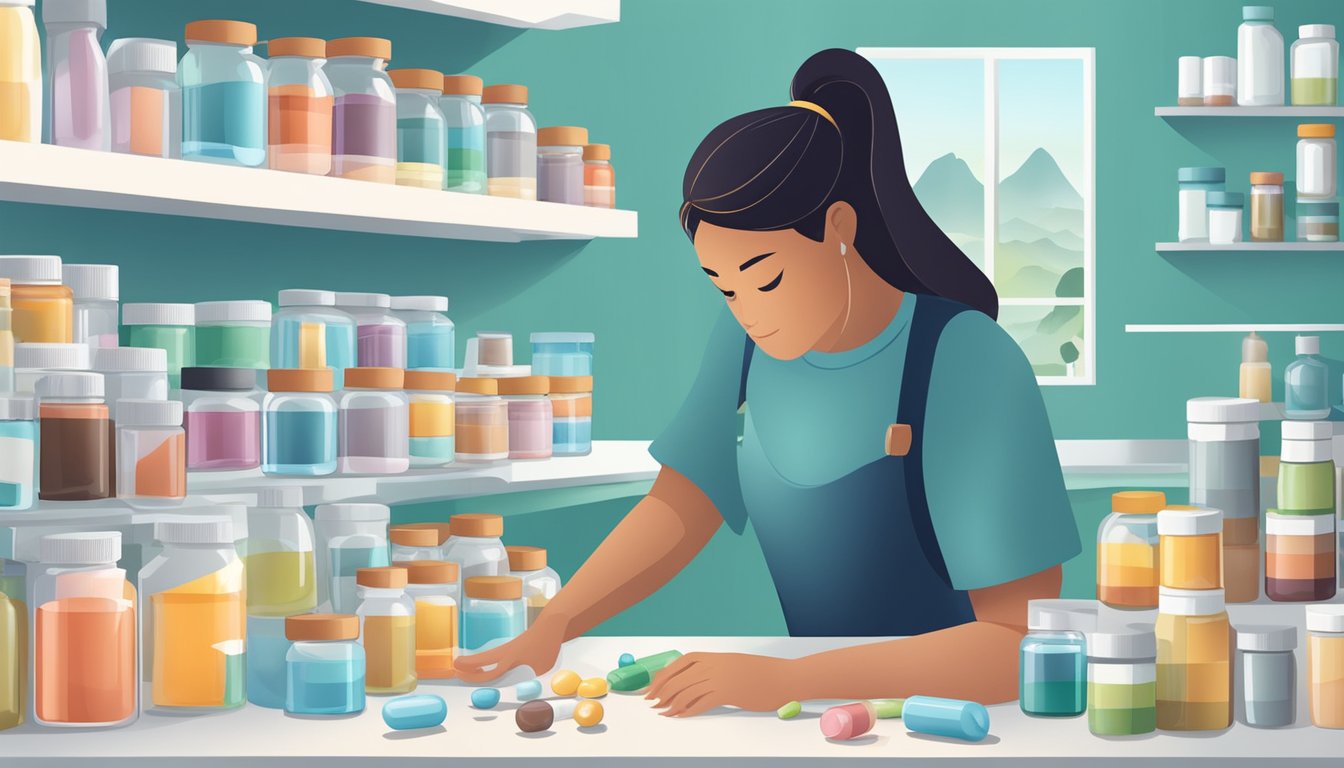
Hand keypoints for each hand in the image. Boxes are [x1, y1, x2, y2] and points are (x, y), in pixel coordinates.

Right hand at [455, 613, 567, 683]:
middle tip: (454, 667)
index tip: (461, 676)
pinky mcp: (513, 646)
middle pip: (483, 659)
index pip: (490, 672)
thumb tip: (517, 688)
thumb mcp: (540, 667)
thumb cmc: (547, 646)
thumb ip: (527, 678)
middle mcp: (506, 653)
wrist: (550, 625)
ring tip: (463, 668)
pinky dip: (485, 660)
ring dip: (475, 662)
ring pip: (487, 656)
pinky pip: (494, 655)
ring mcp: (508, 648)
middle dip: (468, 664)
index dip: (475, 677)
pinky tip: (483, 666)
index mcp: (511, 659)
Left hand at [645, 652, 796, 716]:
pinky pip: (700, 703)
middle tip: (652, 702)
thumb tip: (694, 681)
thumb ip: (715, 669)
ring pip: (686, 691)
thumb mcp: (734, 665)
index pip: (679, 663)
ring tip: (664, 712)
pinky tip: (680, 716)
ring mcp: (720, 678)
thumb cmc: (762, 673)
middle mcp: (714, 665)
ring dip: (671, 703)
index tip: (653, 686)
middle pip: (678, 678)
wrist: (784, 677)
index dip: (663, 676)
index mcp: (714, 656)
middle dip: (661, 691)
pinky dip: (687, 711)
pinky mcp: (728, 694)